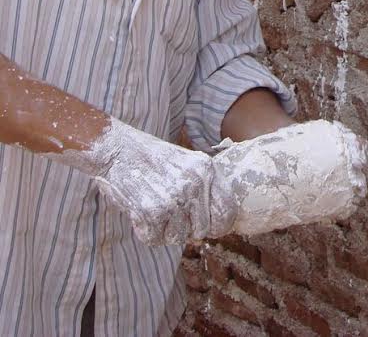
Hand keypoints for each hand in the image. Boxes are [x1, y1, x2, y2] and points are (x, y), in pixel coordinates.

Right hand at [63, 119, 236, 245]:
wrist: (118, 150)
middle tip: (172, 215)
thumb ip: (205, 188)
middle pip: (203, 230)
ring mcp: (175, 198)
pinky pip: (155, 239)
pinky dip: (147, 232)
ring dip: (165, 231)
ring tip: (155, 210)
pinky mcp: (153, 210)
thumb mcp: (189, 163)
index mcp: (207, 169)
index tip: (209, 229)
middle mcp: (196, 183)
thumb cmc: (153, 160)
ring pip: (179, 238)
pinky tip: (142, 212)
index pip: (227, 211)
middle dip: (187, 229)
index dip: (219, 226)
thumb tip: (214, 227)